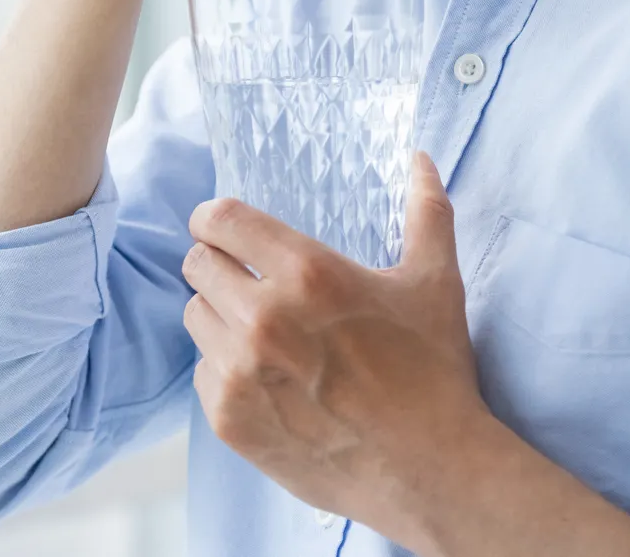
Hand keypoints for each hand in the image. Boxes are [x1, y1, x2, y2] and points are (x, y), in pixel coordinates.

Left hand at [181, 151, 490, 541]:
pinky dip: (224, 367)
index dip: (215, 218)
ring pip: (195, 316)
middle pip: (197, 264)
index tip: (225, 228)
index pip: (220, 220)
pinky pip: (201, 372)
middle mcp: (263, 318)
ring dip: (218, 314)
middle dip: (218, 263)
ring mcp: (240, 372)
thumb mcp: (434, 283)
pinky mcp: (229, 420)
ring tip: (259, 328)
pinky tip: (265, 375)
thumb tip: (421, 159)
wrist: (430, 469)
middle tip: (247, 277)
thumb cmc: (433, 371)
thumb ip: (425, 212)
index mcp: (307, 273)